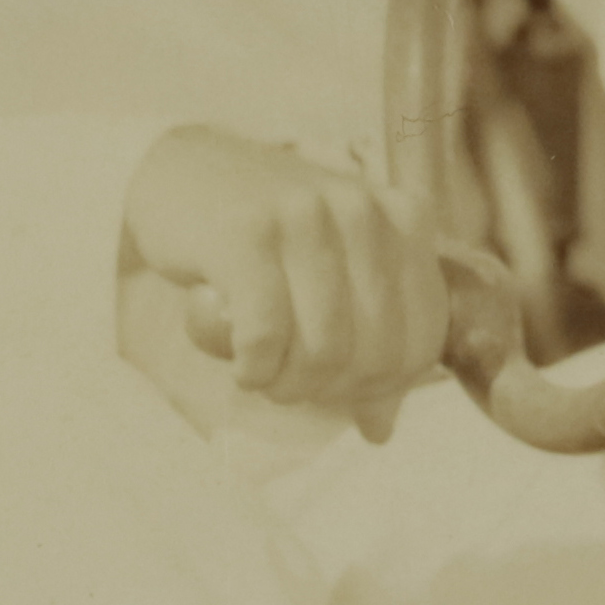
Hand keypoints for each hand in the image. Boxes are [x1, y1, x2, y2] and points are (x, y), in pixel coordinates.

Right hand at [120, 121, 458, 435]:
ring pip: (323, 352)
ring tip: (263, 371)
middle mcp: (364, 210)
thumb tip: (380, 431)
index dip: (382, 385)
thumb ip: (365, 344)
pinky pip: (265, 337)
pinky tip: (240, 361)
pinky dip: (253, 369)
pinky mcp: (246, 234)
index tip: (338, 386)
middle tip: (291, 381)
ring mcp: (306, 217)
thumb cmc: (265, 237)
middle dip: (331, 390)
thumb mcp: (332, 275)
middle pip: (375, 354)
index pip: (423, 339)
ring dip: (286, 385)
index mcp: (403, 218)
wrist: (181, 172)